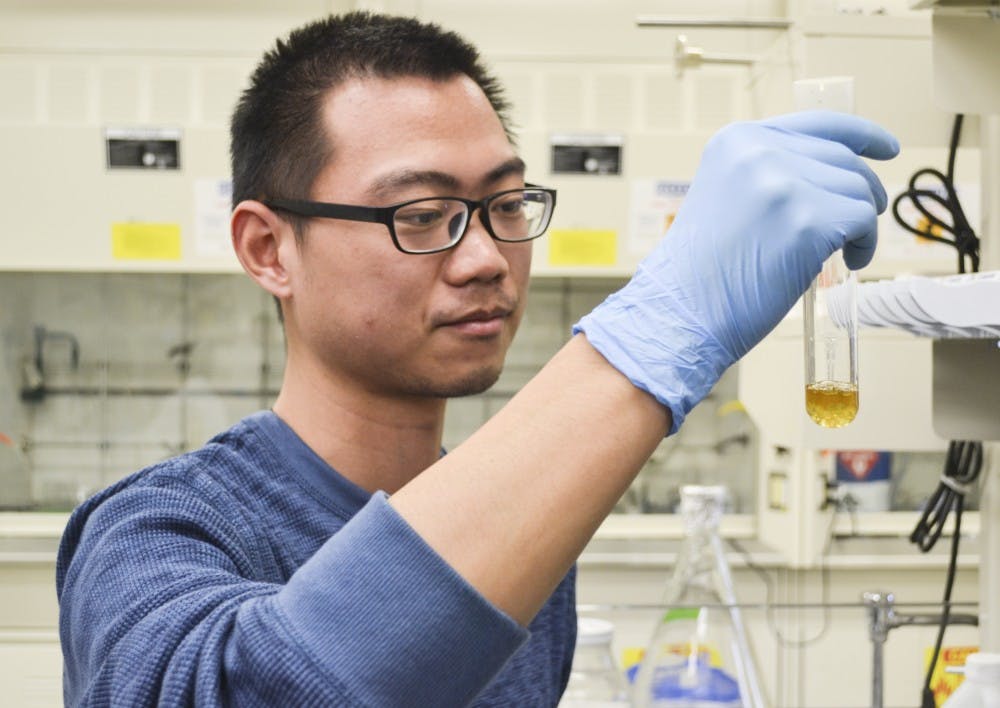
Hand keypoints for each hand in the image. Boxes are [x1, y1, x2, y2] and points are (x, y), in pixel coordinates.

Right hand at [574, 111, 899, 432]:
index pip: (818, 123)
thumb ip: (769, 175)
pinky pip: (865, 221)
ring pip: (859, 190)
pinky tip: (847, 261)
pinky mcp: (808, 222)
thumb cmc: (702, 271)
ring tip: (841, 252)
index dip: (861, 134)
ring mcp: (784, 185)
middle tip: (859, 225)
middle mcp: (760, 152)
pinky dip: (864, 244)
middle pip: (844, 160)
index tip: (885, 147)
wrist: (680, 312)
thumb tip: (831, 175)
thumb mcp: (726, 196)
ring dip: (860, 224)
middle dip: (861, 193)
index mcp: (737, 141)